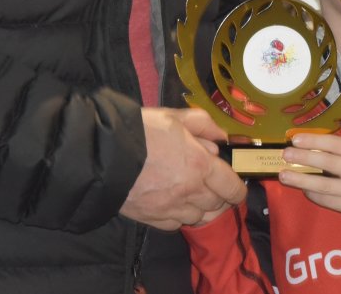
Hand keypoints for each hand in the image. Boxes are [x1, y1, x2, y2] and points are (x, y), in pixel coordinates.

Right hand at [120, 108, 245, 230]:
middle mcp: (191, 193)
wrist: (103, 155)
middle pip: (218, 205)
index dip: (238, 188)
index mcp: (200, 166)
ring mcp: (172, 209)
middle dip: (220, 195)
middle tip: (213, 184)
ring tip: (193, 194)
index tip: (234, 184)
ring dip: (202, 208)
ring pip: (199, 218)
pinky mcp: (153, 220)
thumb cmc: (141, 131)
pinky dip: (180, 215)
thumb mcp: (174, 117)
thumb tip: (221, 138)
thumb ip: (203, 125)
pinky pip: (177, 224)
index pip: (232, 187)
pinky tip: (174, 203)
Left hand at [278, 132, 340, 225]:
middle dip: (304, 157)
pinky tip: (303, 189)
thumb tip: (308, 146)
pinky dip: (312, 194)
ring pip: (324, 185)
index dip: (315, 140)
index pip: (337, 144)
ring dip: (301, 179)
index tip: (296, 139)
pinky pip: (327, 200)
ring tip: (284, 175)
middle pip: (329, 163)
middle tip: (286, 154)